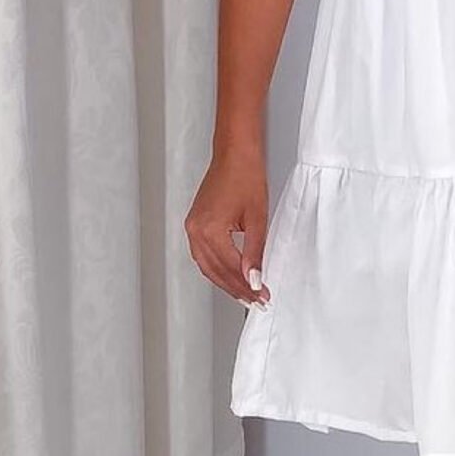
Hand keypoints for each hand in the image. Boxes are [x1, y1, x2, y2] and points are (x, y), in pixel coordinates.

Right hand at [185, 149, 270, 306]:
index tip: (262, 295)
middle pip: (215, 271)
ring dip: (225, 282)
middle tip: (256, 302)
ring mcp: (192, 226)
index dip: (248, 285)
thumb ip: (255, 252)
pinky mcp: (195, 223)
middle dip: (236, 289)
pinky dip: (216, 268)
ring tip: (245, 295)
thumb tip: (254, 278)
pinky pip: (203, 254)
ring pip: (207, 266)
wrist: (235, 153)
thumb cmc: (246, 176)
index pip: (230, 268)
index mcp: (209, 230)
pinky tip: (229, 275)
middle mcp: (195, 230)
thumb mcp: (257, 219)